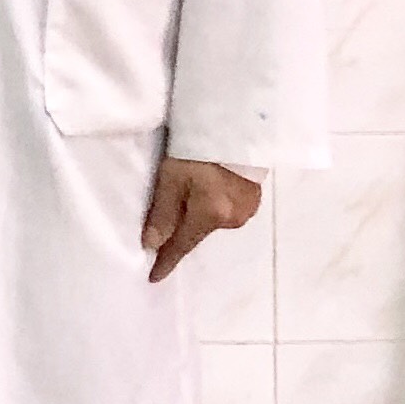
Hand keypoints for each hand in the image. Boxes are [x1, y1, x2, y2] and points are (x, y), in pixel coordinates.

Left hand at [142, 157, 261, 281]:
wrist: (235, 125)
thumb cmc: (196, 147)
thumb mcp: (171, 177)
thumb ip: (162, 213)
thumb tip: (151, 246)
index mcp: (210, 215)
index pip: (182, 246)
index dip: (166, 262)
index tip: (153, 279)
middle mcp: (231, 219)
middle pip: (197, 233)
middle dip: (180, 232)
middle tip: (162, 226)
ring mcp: (246, 210)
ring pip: (211, 221)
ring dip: (198, 216)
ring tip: (188, 195)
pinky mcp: (253, 199)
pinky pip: (225, 211)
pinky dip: (212, 206)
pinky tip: (207, 190)